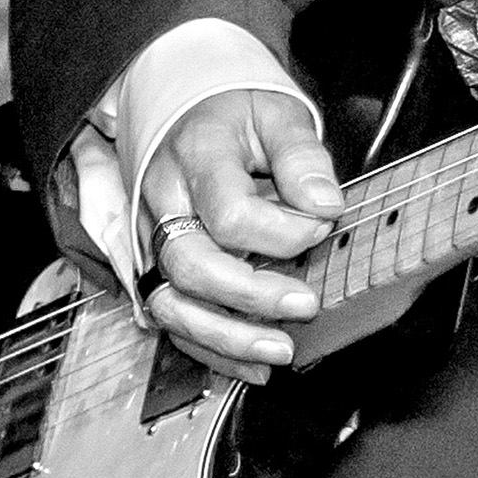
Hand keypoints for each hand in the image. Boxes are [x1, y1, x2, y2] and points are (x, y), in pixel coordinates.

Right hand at [135, 89, 342, 383]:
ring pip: (170, 302)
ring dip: (226, 337)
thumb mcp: (276, 113)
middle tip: (306, 302)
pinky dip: (211, 351)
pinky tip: (253, 367)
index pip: (230, 212)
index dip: (282, 231)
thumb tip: (326, 204)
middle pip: (190, 264)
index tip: (323, 224)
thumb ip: (303, 156)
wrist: (189, 111)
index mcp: (195, 158)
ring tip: (279, 350)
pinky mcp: (155, 265)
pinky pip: (172, 319)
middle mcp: (163, 202)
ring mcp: (152, 238)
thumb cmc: (235, 113)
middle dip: (251, 295)